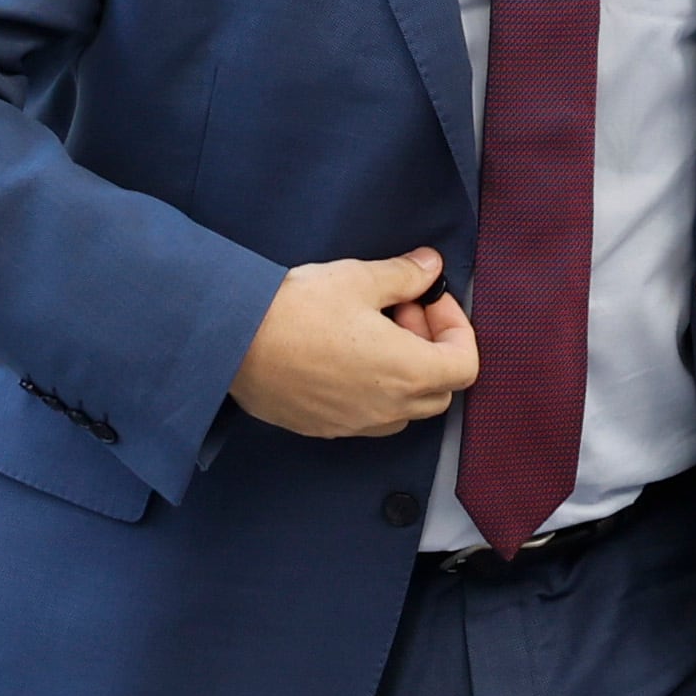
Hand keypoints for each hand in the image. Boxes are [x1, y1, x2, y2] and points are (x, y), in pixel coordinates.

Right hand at [229, 247, 478, 438]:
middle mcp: (385, 408)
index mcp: (405, 372)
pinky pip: (367, 416)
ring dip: (402, 372)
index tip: (428, 300)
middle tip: (400, 311)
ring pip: (403, 408)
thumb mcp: (359, 279)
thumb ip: (405, 276)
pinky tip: (342, 354)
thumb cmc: (298, 309)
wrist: (231, 343)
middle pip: (439, 389)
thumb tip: (431, 267)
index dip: (456, 328)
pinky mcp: (323, 428)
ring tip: (370, 333)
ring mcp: (353, 424)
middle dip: (430, 348)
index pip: (465, 365)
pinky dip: (372, 389)